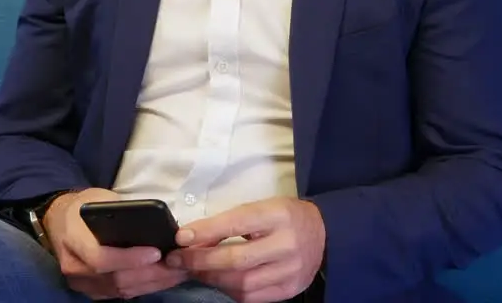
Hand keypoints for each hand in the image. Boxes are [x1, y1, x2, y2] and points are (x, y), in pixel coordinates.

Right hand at [43, 188, 187, 299]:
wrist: (59, 220)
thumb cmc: (84, 205)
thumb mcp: (101, 198)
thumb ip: (121, 211)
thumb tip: (154, 224)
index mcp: (73, 238)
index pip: (100, 258)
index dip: (129, 259)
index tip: (156, 252)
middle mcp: (74, 266)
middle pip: (115, 279)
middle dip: (151, 273)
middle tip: (178, 264)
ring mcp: (81, 283)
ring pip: (120, 290)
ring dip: (152, 283)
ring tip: (177, 272)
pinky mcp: (91, 291)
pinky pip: (120, 294)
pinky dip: (144, 287)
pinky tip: (163, 278)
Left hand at [166, 197, 325, 302]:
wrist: (324, 234)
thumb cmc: (284, 217)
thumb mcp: (261, 208)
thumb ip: (230, 222)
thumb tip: (192, 238)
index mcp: (278, 215)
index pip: (237, 223)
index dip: (206, 232)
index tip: (180, 238)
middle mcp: (287, 244)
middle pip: (237, 259)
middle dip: (202, 261)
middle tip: (178, 260)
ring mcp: (290, 271)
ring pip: (242, 283)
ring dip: (212, 278)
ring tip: (195, 271)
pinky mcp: (290, 290)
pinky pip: (251, 297)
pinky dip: (229, 290)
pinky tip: (219, 281)